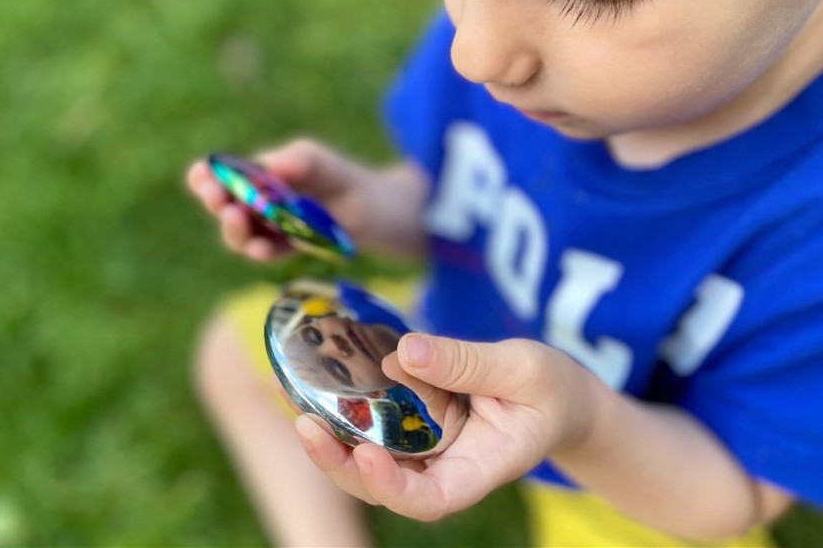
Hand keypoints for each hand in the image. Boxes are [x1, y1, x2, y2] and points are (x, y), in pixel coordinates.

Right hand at [186, 139, 372, 260]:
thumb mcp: (337, 171)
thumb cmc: (363, 188)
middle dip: (220, 203)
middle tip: (223, 205)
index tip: (202, 178)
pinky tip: (262, 248)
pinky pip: (268, 250)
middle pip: (229, 201)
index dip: (210, 176)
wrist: (394, 220)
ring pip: (244, 231)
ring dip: (236, 230)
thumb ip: (305, 162)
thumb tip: (270, 165)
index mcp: (273, 170)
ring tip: (240, 223)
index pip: (230, 171)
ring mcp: (278, 224)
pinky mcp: (291, 247)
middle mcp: (269, 196)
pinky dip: (262, 250)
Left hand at [295, 333, 601, 520]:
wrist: (556, 396)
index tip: (365, 454)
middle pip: (384, 484)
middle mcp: (444, 468)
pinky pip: (374, 422)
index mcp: (480, 469)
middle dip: (339, 462)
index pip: (431, 498)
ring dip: (330, 433)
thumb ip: (468, 363)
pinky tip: (316, 377)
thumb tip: (404, 352)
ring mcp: (426, 449)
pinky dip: (345, 405)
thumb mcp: (523, 368)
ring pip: (369, 455)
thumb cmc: (551, 388)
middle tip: (305, 423)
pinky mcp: (414, 424)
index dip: (392, 487)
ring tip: (295, 395)